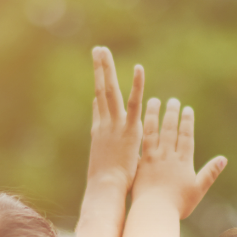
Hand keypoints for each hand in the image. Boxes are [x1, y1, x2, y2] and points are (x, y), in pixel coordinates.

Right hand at [88, 46, 144, 191]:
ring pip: (109, 90)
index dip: (99, 89)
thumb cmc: (107, 183)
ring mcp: (114, 124)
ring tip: (102, 49)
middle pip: (100, 90)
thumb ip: (105, 149)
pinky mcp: (128, 128)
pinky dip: (137, 85)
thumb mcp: (104, 162)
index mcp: (99, 132)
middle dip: (98, 69)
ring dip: (105, 68)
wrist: (105, 188)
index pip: (99, 106)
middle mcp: (104, 123)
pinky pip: (134, 103)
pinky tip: (139, 68)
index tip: (99, 72)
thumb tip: (102, 138)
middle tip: (97, 49)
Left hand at [132, 97, 224, 217]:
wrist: (154, 212)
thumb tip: (223, 159)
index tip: (187, 109)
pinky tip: (136, 121)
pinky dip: (138, 131)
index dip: (187, 121)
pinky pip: (139, 143)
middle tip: (172, 101)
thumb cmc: (178, 204)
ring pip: (153, 131)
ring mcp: (152, 159)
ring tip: (153, 101)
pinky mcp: (139, 164)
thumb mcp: (198, 189)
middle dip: (172, 113)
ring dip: (153, 115)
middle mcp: (167, 156)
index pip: (186, 136)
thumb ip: (209, 173)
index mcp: (183, 161)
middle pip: (170, 130)